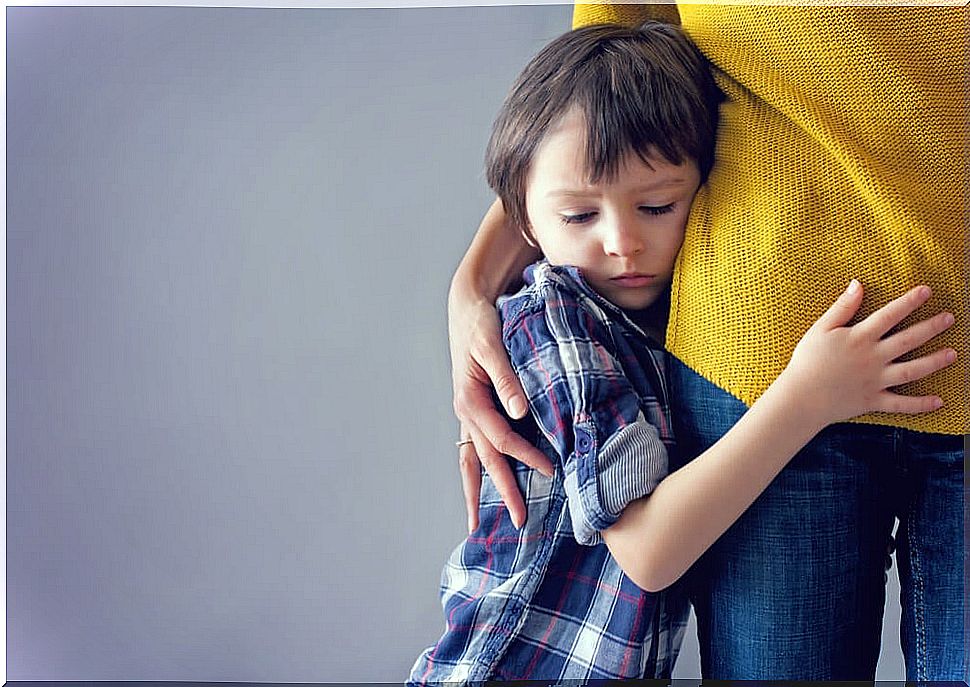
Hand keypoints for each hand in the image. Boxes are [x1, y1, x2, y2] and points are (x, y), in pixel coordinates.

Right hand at [448, 289, 554, 532]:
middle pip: (484, 461)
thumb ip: (506, 378)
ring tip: (478, 522)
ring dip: (478, 491)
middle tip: (517, 522)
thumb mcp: (493, 346)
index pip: (500, 438)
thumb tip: (519, 410)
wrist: (467, 307)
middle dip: (500, 492)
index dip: (525, 456)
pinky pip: (474, 448)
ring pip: (471, 461)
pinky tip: (485, 486)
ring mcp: (468, 414)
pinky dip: (479, 469)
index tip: (550, 469)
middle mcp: (466, 412)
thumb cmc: (481, 323)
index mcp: (470, 400)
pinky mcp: (474, 410)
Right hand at [783, 280, 955, 426]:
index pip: (889, 315)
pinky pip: (901, 404)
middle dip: (931, 328)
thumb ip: (842, 308)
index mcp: (859, 338)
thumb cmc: (806, 361)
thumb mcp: (820, 329)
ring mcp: (875, 381)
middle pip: (908, 340)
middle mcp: (872, 358)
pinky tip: (939, 401)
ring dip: (934, 362)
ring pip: (912, 371)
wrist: (800, 397)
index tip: (926, 290)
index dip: (909, 302)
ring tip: (953, 354)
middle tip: (950, 318)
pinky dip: (920, 404)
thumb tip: (857, 284)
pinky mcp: (873, 400)